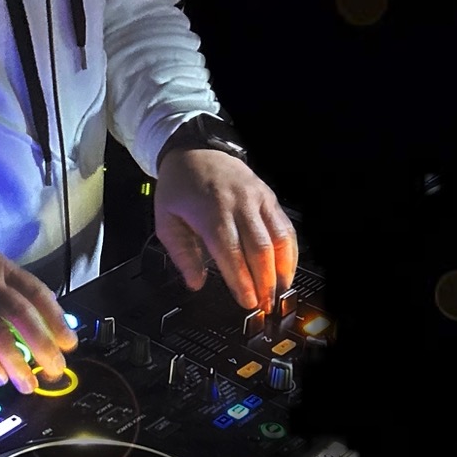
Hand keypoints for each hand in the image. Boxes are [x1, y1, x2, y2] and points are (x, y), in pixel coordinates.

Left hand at [154, 150, 297, 312]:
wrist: (194, 151)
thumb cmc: (180, 187)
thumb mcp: (166, 220)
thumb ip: (181, 254)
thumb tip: (195, 282)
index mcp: (210, 212)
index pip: (230, 253)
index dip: (241, 281)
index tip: (246, 301)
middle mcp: (237, 204)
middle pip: (259, 249)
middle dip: (265, 282)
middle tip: (265, 305)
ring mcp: (257, 199)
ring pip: (278, 238)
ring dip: (282, 269)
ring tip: (279, 292)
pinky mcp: (269, 197)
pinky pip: (285, 227)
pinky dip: (289, 251)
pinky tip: (286, 269)